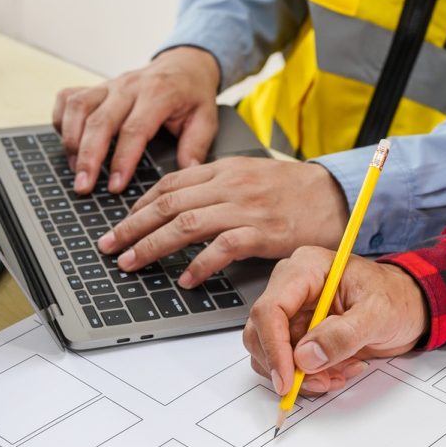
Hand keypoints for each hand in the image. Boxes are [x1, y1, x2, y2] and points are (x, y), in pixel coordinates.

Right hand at [51, 46, 219, 193]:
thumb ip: (196, 145)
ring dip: (71, 141)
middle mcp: (129, 86)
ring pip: (79, 107)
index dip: (122, 160)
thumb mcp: (206, 118)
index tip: (115, 186)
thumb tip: (187, 172)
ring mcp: (109, 85)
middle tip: (83, 186)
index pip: (134, 129)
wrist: (184, 65)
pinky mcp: (96, 86)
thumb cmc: (193, 95)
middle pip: (100, 121)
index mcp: (158, 94)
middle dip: (88, 157)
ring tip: (74, 170)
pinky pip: (68, 98)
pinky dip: (61, 120)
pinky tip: (67, 143)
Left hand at [97, 159, 349, 286]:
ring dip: (152, 245)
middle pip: (168, 203)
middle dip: (131, 226)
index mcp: (224, 168)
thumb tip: (184, 205)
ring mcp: (245, 207)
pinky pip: (222, 248)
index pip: (170, 182)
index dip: (139, 204)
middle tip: (108, 245)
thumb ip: (218, 186)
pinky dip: (199, 264)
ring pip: (186, 223)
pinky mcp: (263, 231)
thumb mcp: (250, 176)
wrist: (336, 194)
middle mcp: (229, 184)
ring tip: (131, 262)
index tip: (122, 222)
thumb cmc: (295, 190)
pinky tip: (184, 278)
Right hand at [243, 247, 428, 394]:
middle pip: (262, 332)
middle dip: (287, 366)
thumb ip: (343, 335)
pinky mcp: (299, 333)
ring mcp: (294, 311)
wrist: (410, 308)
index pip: (270, 308)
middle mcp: (292, 288)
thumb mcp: (378, 314)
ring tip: (339, 374)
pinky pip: (288, 363)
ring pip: (271, 353)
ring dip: (301, 375)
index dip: (274, 347)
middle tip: (320, 382)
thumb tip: (306, 357)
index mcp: (307, 268)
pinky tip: (339, 370)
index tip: (287, 379)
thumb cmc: (397, 299)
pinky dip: (310, 376)